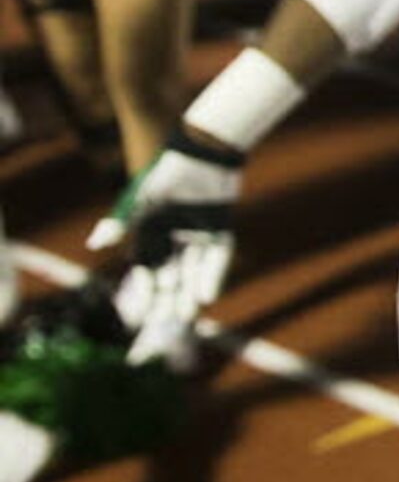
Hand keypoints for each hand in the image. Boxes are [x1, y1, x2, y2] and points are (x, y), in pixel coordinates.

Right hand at [88, 130, 244, 367]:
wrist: (202, 153)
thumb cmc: (166, 175)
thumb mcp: (140, 200)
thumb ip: (121, 223)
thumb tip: (96, 244)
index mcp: (151, 237)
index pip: (146, 275)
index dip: (143, 297)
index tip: (137, 321)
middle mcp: (174, 241)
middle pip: (170, 280)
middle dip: (166, 304)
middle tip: (164, 328)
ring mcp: (198, 236)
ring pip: (193, 273)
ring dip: (189, 294)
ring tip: (186, 317)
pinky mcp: (220, 229)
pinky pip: (216, 257)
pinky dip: (211, 276)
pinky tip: (207, 296)